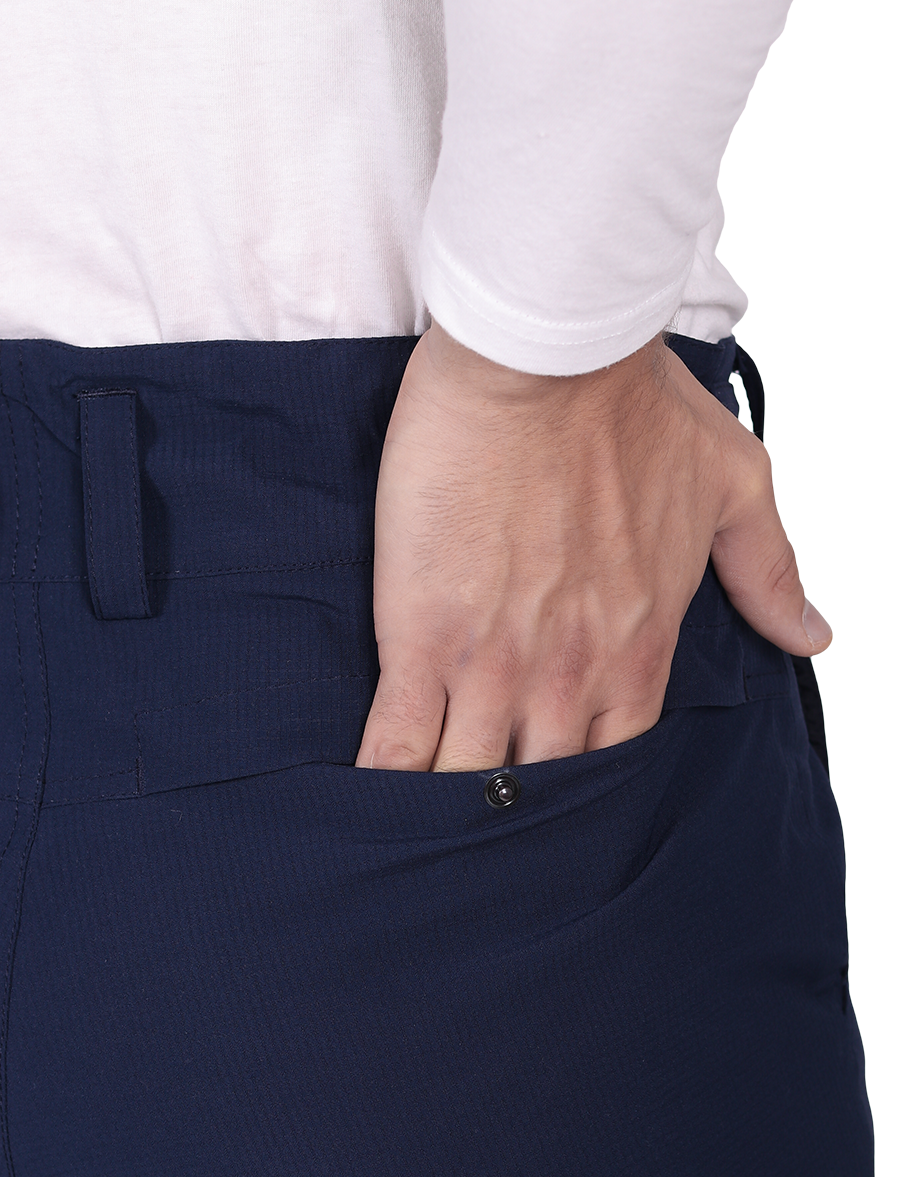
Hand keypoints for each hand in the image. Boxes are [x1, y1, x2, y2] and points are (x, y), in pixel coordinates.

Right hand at [355, 324, 831, 770]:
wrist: (542, 353)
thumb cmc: (625, 399)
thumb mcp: (731, 481)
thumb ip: (768, 567)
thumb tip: (809, 633)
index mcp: (640, 645)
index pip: (616, 757)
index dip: (582, 781)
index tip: (552, 783)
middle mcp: (573, 672)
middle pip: (540, 784)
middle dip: (511, 806)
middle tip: (478, 815)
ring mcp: (495, 663)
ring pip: (470, 778)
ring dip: (444, 805)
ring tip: (416, 823)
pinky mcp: (422, 638)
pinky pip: (399, 739)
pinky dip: (385, 778)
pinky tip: (368, 796)